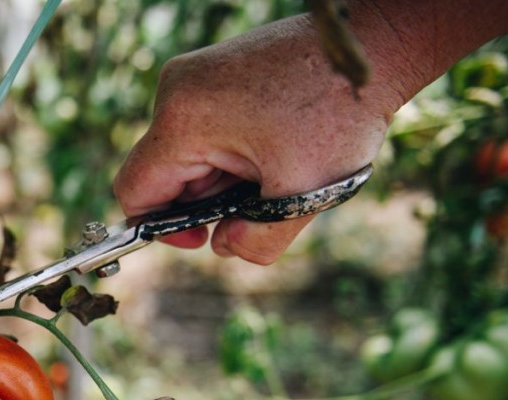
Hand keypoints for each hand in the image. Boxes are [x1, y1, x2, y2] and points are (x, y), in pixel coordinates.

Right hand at [114, 13, 396, 263]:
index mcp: (184, 120)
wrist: (372, 46)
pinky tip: (270, 146)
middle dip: (204, 201)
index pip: (135, 191)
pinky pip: (199, 129)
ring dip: (220, 176)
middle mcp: (175, 91)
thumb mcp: (304, 195)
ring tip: (273, 167)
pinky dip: (228, 151)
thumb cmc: (340, 111)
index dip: (161, 227)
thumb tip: (224, 245)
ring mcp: (191, 76)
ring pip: (183, 154)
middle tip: (257, 198)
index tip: (204, 235)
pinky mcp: (210, 71)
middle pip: (162, 174)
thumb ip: (258, 241)